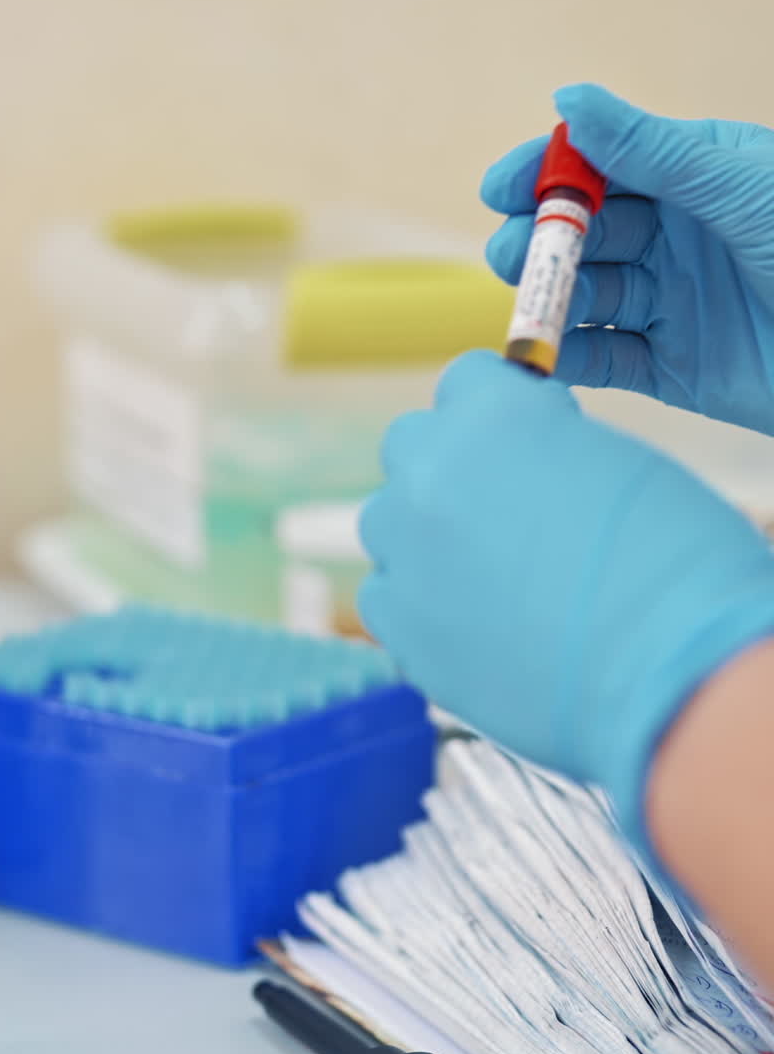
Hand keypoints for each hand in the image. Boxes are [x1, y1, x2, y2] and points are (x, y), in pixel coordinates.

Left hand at [357, 351, 773, 842]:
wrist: (667, 674)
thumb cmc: (670, 567)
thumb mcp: (616, 464)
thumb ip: (546, 446)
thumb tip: (521, 460)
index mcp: (495, 412)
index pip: (464, 380)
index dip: (492, 411)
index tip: (516, 444)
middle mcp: (431, 470)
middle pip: (409, 445)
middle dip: (446, 467)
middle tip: (499, 513)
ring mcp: (403, 546)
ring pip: (385, 521)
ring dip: (424, 537)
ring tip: (491, 580)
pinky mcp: (394, 620)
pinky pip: (384, 595)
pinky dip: (416, 604)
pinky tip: (472, 624)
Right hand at [483, 83, 773, 435]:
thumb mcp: (738, 184)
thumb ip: (648, 150)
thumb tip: (567, 100)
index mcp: (694, 178)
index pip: (603, 166)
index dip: (547, 173)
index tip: (501, 187)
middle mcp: (674, 238)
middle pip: (584, 233)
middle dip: (543, 240)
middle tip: (517, 253)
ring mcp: (668, 304)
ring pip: (586, 296)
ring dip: (554, 297)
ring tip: (538, 304)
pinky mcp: (667, 368)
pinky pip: (603, 359)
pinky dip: (571, 357)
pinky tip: (549, 353)